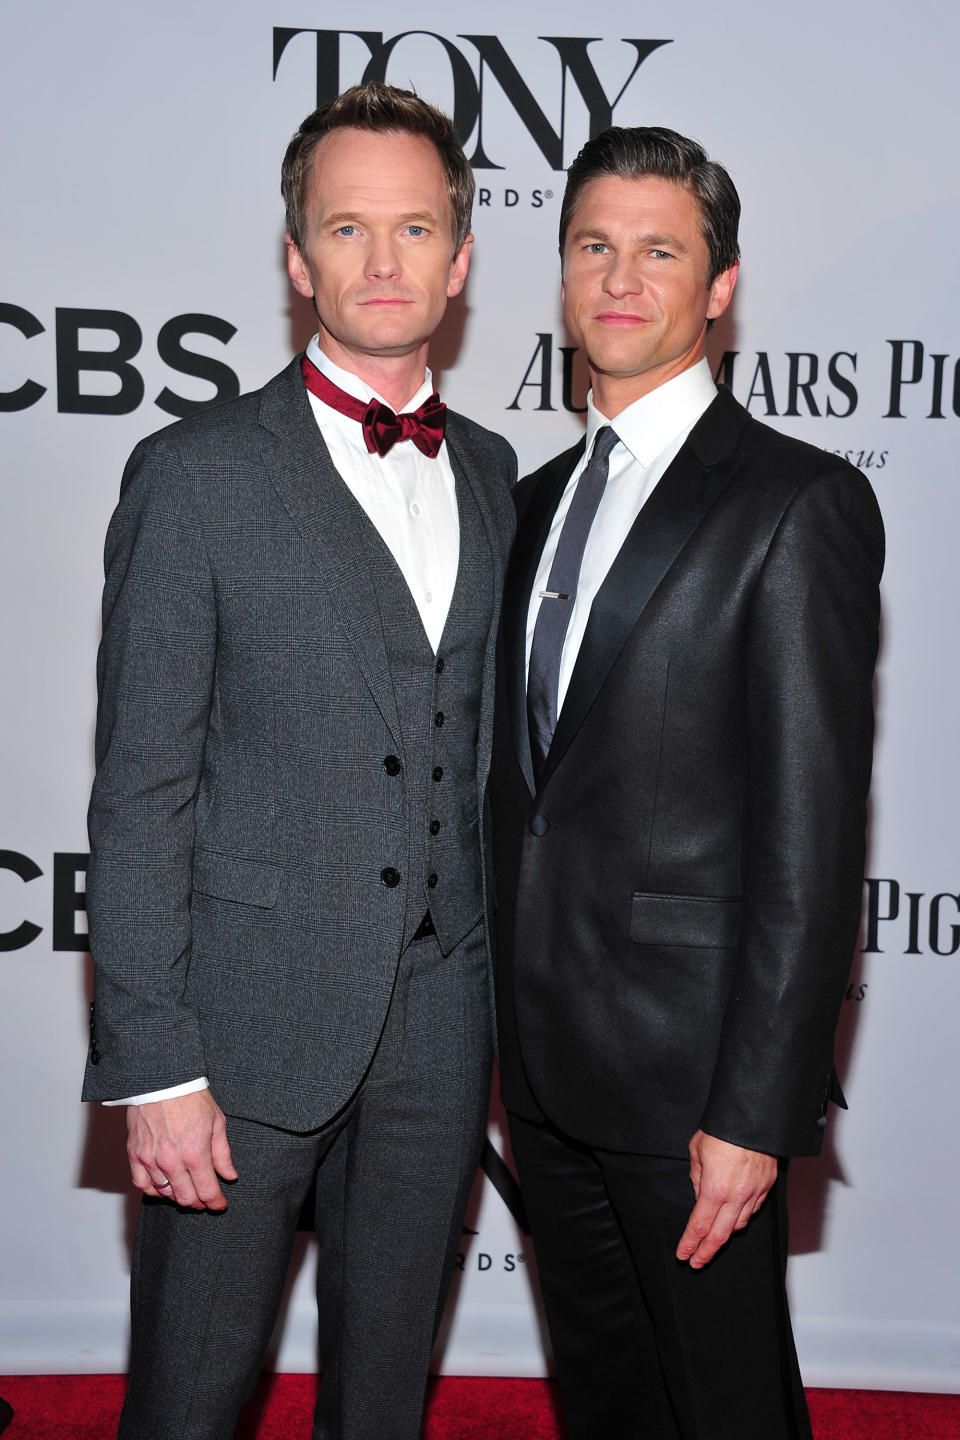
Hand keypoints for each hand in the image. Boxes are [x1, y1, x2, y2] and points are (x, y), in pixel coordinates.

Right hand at [126, 1090, 236, 1209]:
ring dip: (178, 1196)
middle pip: (186, 1198)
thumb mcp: (217, 1122)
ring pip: (165, 1194)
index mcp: (195, 1153)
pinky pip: (142, 1184)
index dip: (215, 1202)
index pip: (207, 1192)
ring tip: (187, 1189)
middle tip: (205, 1199)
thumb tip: (229, 1175)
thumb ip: (222, 1153)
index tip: (219, 1204)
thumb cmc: (191, 1097)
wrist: (162, 1080)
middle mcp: (172, 1161)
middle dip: (199, 1203)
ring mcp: (151, 1160)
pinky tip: (163, 1186)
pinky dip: (154, 1190)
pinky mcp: (135, 1155)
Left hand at [675, 1130, 776, 1268]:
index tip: (683, 1254)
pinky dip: (741, 1218)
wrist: (754, 1117)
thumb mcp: (697, 1150)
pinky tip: (733, 1218)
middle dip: (706, 1252)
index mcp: (714, 1188)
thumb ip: (697, 1177)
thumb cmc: (723, 1129)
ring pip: (739, 1226)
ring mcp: (754, 1193)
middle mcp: (736, 1196)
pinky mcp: (767, 1187)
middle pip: (720, 1235)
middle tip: (696, 1262)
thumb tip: (699, 1195)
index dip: (690, 1243)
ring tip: (712, 1240)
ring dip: (724, 1235)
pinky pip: (753, 1211)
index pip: (699, 1226)